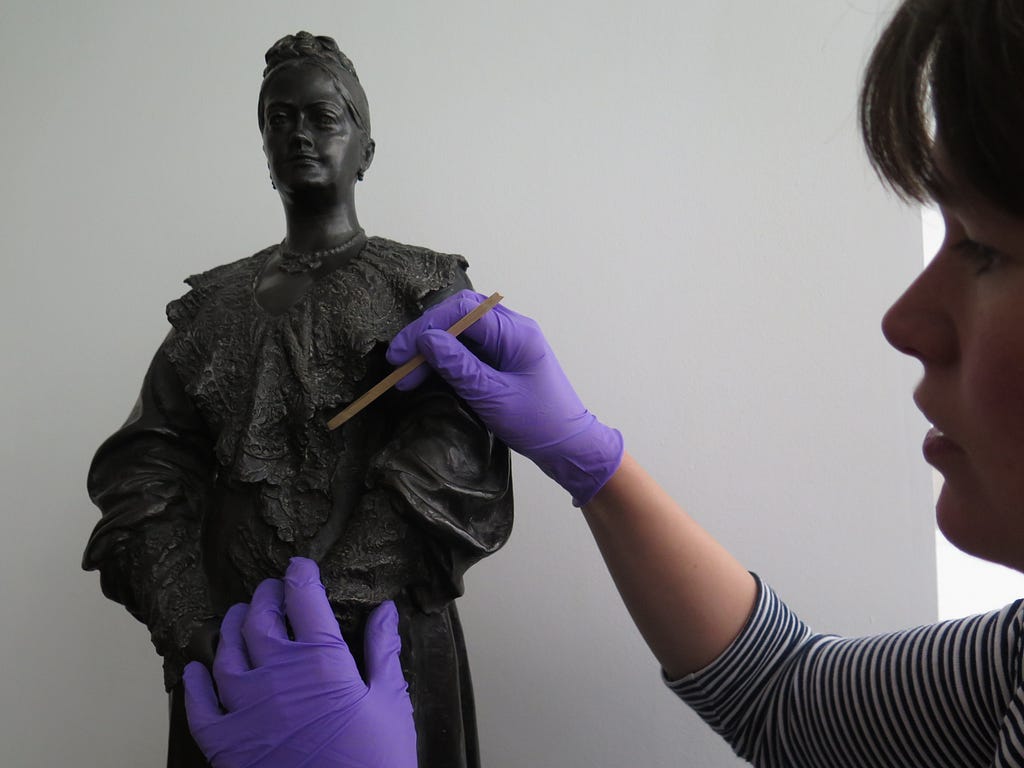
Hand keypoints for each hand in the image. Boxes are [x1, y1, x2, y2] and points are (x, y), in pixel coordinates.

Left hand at [183, 558, 416, 767]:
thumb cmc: (376, 761)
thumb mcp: (391, 703)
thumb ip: (383, 652)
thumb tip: (386, 611)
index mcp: (322, 660)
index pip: (304, 598)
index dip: (300, 575)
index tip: (299, 566)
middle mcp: (278, 674)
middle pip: (259, 618)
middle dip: (264, 597)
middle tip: (269, 590)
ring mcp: (247, 708)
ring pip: (226, 653)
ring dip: (230, 629)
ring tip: (236, 618)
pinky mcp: (226, 744)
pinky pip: (200, 706)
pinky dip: (193, 684)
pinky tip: (195, 671)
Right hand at [387, 290, 622, 504]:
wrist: (569, 447)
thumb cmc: (539, 424)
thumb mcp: (493, 398)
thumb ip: (459, 367)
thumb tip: (426, 340)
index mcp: (516, 333)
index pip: (463, 312)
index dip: (426, 328)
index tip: (400, 355)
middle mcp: (513, 330)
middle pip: (460, 315)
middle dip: (425, 336)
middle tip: (398, 364)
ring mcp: (509, 343)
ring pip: (462, 332)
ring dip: (432, 350)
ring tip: (407, 377)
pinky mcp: (504, 359)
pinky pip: (470, 349)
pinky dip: (446, 360)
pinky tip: (428, 376)